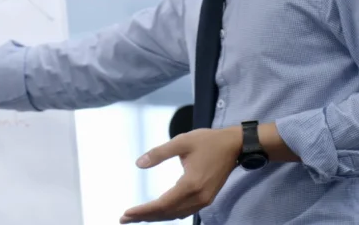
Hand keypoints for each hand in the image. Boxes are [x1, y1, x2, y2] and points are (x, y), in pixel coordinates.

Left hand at [120, 126, 241, 222]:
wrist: (234, 146)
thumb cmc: (208, 141)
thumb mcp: (182, 141)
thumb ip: (159, 153)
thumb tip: (138, 164)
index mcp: (191, 184)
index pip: (162, 205)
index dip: (143, 211)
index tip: (126, 213)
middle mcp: (198, 197)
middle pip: (167, 213)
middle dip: (144, 217)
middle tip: (123, 219)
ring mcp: (203, 200)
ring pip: (175, 215)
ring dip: (156, 217)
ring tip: (136, 217)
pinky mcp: (206, 199)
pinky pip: (184, 212)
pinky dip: (168, 214)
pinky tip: (158, 212)